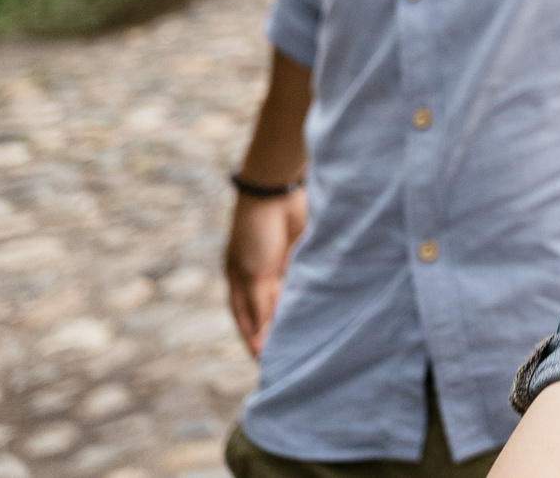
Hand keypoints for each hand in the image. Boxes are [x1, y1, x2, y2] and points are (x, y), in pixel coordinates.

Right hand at [224, 187, 305, 358]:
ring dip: (296, 317)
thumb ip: (258, 305)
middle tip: (292, 358)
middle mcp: (260, 280)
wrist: (277, 194)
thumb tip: (260, 338)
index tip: (265, 365)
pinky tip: (320, 314)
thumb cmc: (255, 232)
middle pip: (269, 315)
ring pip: (290, 302)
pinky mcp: (303, 258)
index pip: (246, 322)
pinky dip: (311, 298)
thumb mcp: (252, 273)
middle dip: (278, 334)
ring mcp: (282, 269)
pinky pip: (307, 285)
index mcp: (239, 284)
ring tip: (308, 342)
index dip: (254, 342)